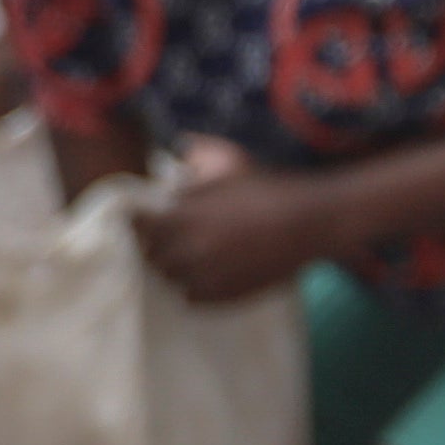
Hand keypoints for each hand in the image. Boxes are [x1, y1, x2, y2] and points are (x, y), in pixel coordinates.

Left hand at [129, 162, 316, 305]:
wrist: (308, 224)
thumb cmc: (267, 189)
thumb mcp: (231, 160)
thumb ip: (198, 152)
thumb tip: (180, 147)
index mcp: (180, 218)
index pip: (135, 227)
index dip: (137, 221)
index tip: (144, 217)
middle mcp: (186, 252)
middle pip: (149, 255)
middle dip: (155, 244)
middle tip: (168, 236)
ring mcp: (203, 277)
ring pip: (168, 278)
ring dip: (174, 267)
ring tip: (189, 254)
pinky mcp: (221, 297)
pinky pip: (190, 297)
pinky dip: (193, 286)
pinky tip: (206, 272)